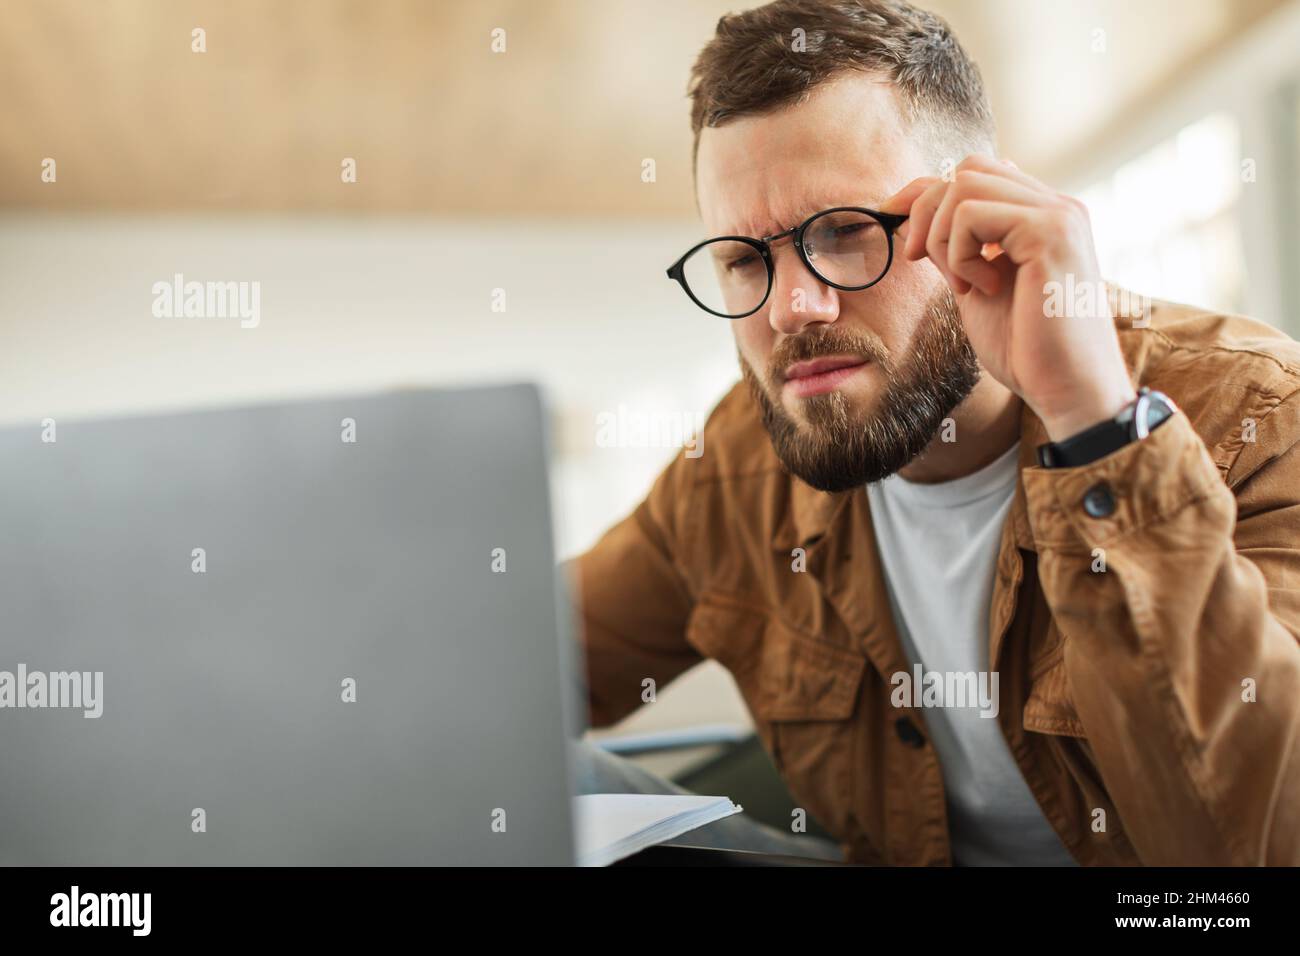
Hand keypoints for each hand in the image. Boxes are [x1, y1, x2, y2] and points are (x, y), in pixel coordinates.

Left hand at [880, 155, 1135, 441]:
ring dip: (943, 238)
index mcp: (1041, 217)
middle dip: (927, 212)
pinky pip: (972, 213)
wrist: (1067, 388)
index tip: (892, 220)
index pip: (976, 173)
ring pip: (964, 184)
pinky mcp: (1050, 231)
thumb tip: (918, 216)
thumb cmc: (1028, 350)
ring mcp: (1057, 214)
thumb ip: (957, 249)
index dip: (926, 192)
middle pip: (966, 169)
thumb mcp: (977, 289)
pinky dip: (959, 253)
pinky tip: (982, 288)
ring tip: (964, 285)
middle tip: (921, 261)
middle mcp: (1055, 206)